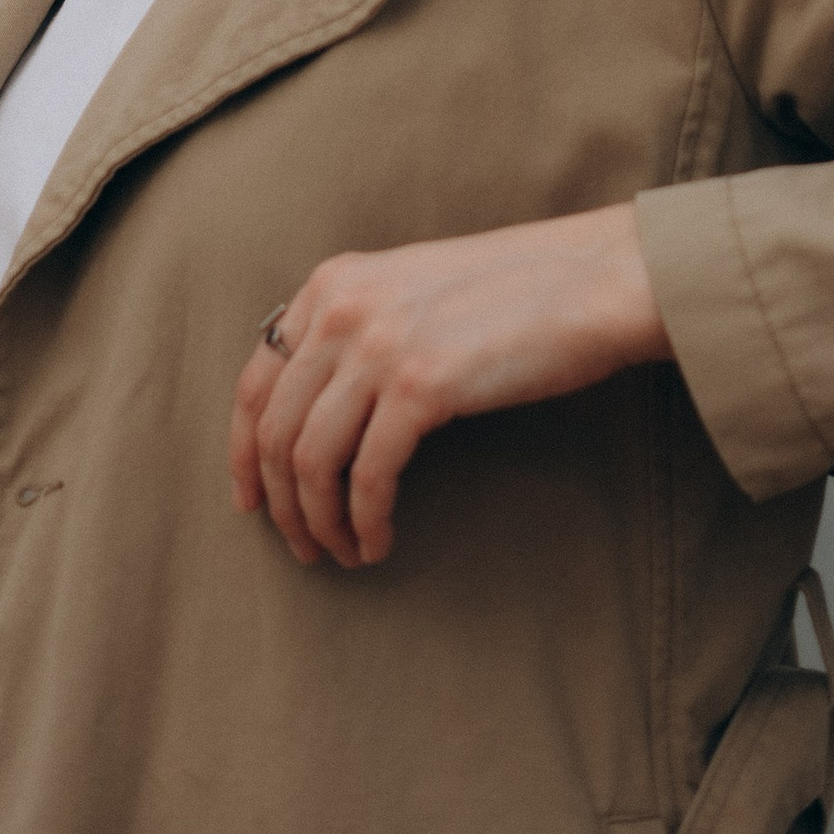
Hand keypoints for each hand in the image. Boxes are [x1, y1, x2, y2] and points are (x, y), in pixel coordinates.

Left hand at [229, 203, 668, 571]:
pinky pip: (367, 478)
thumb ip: (357, 327)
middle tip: (305, 548)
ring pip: (310, 462)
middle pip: (275, 430)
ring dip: (320, 523)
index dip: (243, 453)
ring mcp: (379, 343)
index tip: (252, 504)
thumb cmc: (511, 293)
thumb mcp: (410, 289)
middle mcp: (343, 307)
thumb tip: (311, 412)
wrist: (590, 280)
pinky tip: (379, 542)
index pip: (255, 380)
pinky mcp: (422, 384)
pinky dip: (365, 522)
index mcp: (332, 281)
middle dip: (281, 505)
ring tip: (345, 553)